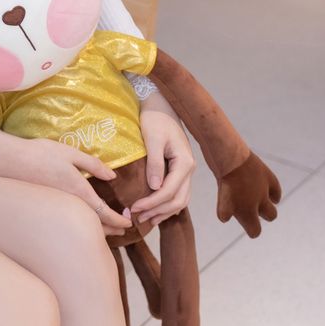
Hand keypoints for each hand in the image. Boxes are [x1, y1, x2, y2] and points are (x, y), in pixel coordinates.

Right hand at [0, 130, 134, 233]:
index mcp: (78, 191)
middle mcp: (69, 204)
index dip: (119, 220)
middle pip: (95, 224)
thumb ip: (93, 164)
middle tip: (124, 230)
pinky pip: (71, 220)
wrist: (10, 161)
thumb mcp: (71, 153)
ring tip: (109, 229)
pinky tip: (85, 218)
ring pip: (82, 224)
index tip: (129, 222)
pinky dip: (84, 223)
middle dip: (112, 229)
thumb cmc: (41, 154)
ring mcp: (58, 208)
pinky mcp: (49, 207)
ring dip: (98, 228)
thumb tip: (113, 175)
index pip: (104, 212)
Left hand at [128, 103, 194, 226]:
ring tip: (146, 219)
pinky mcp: (180, 170)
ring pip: (180, 200)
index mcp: (185, 162)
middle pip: (178, 200)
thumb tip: (155, 188)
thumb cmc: (155, 119)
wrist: (161, 105)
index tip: (134, 208)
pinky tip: (155, 211)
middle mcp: (189, 169)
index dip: (152, 203)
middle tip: (138, 218)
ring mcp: (186, 170)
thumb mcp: (153, 139)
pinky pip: (178, 193)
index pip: (169, 191)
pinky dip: (168, 205)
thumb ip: (154, 163)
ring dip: (164, 212)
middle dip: (158, 211)